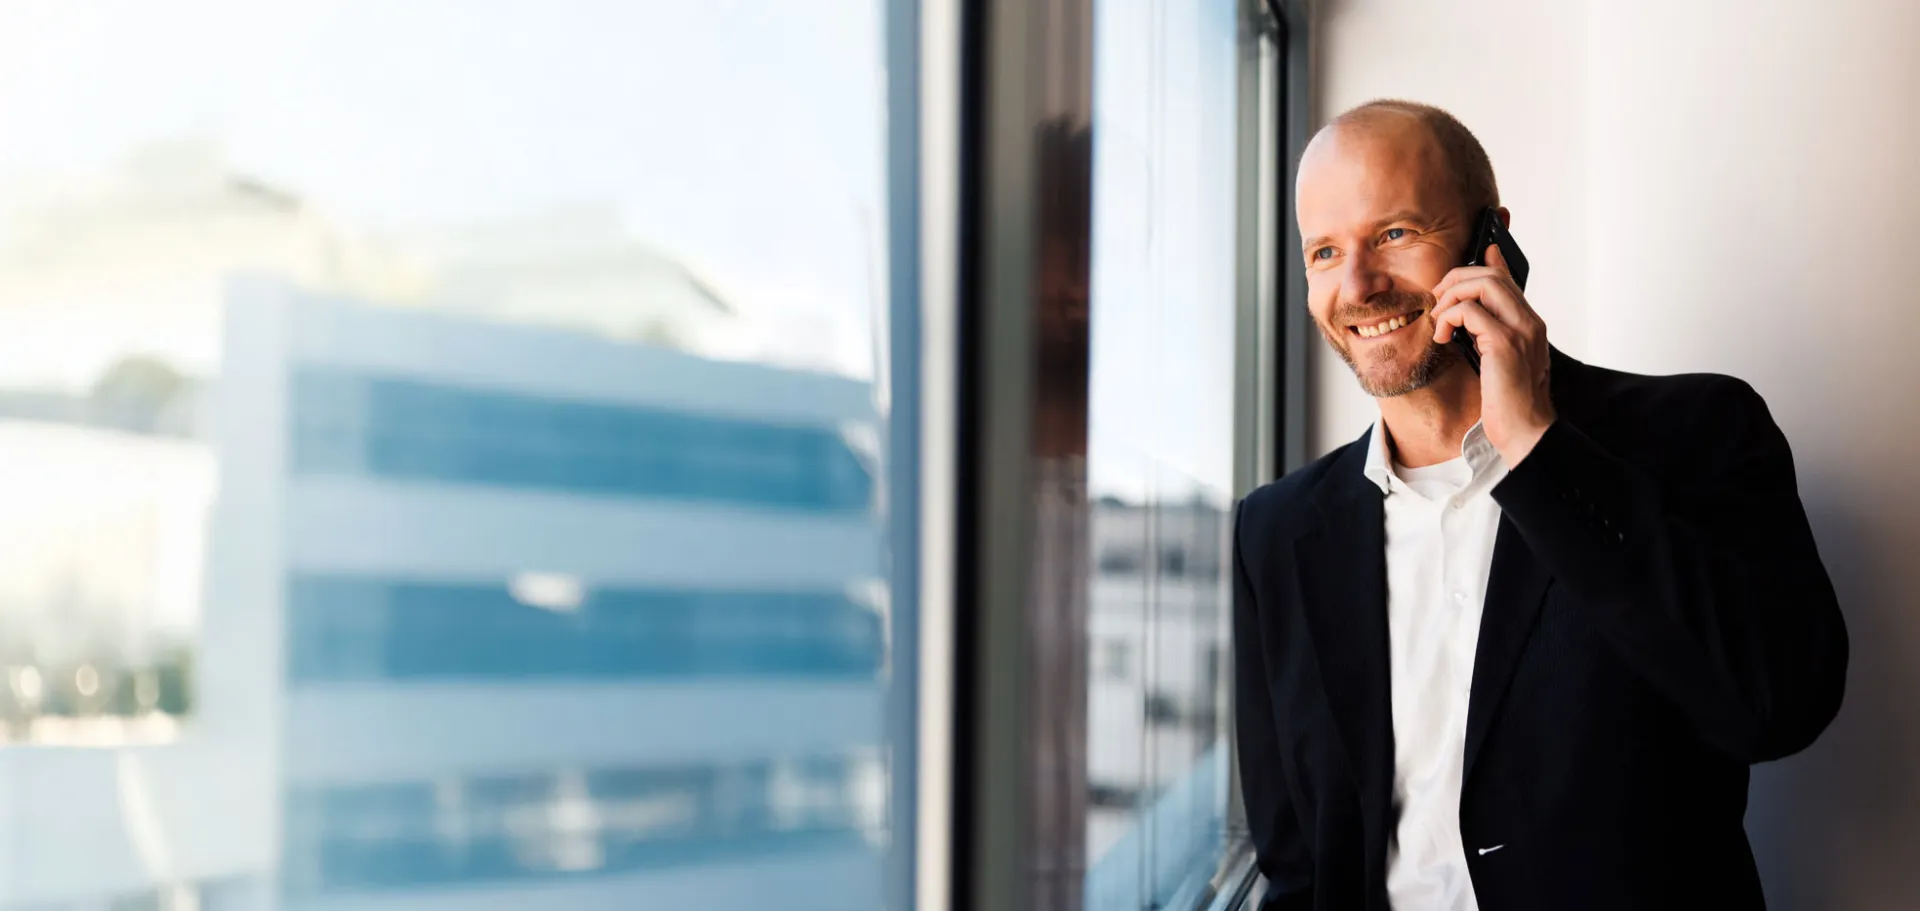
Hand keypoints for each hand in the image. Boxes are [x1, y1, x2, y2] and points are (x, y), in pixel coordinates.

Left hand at [1430, 243, 1555, 464]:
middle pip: (1491, 276)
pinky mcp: (1504, 344)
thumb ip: (1487, 335)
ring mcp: (1520, 331)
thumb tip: (1469, 315)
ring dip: (1450, 297)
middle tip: (1437, 299)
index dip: (1488, 262)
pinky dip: (1448, 318)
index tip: (1475, 252)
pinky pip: (1469, 312)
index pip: (1508, 280)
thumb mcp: (1498, 362)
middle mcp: (1529, 322)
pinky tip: (1443, 337)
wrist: (1525, 431)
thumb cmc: (1509, 402)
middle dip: (1456, 279)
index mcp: (1530, 324)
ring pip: (1482, 285)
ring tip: (1439, 320)